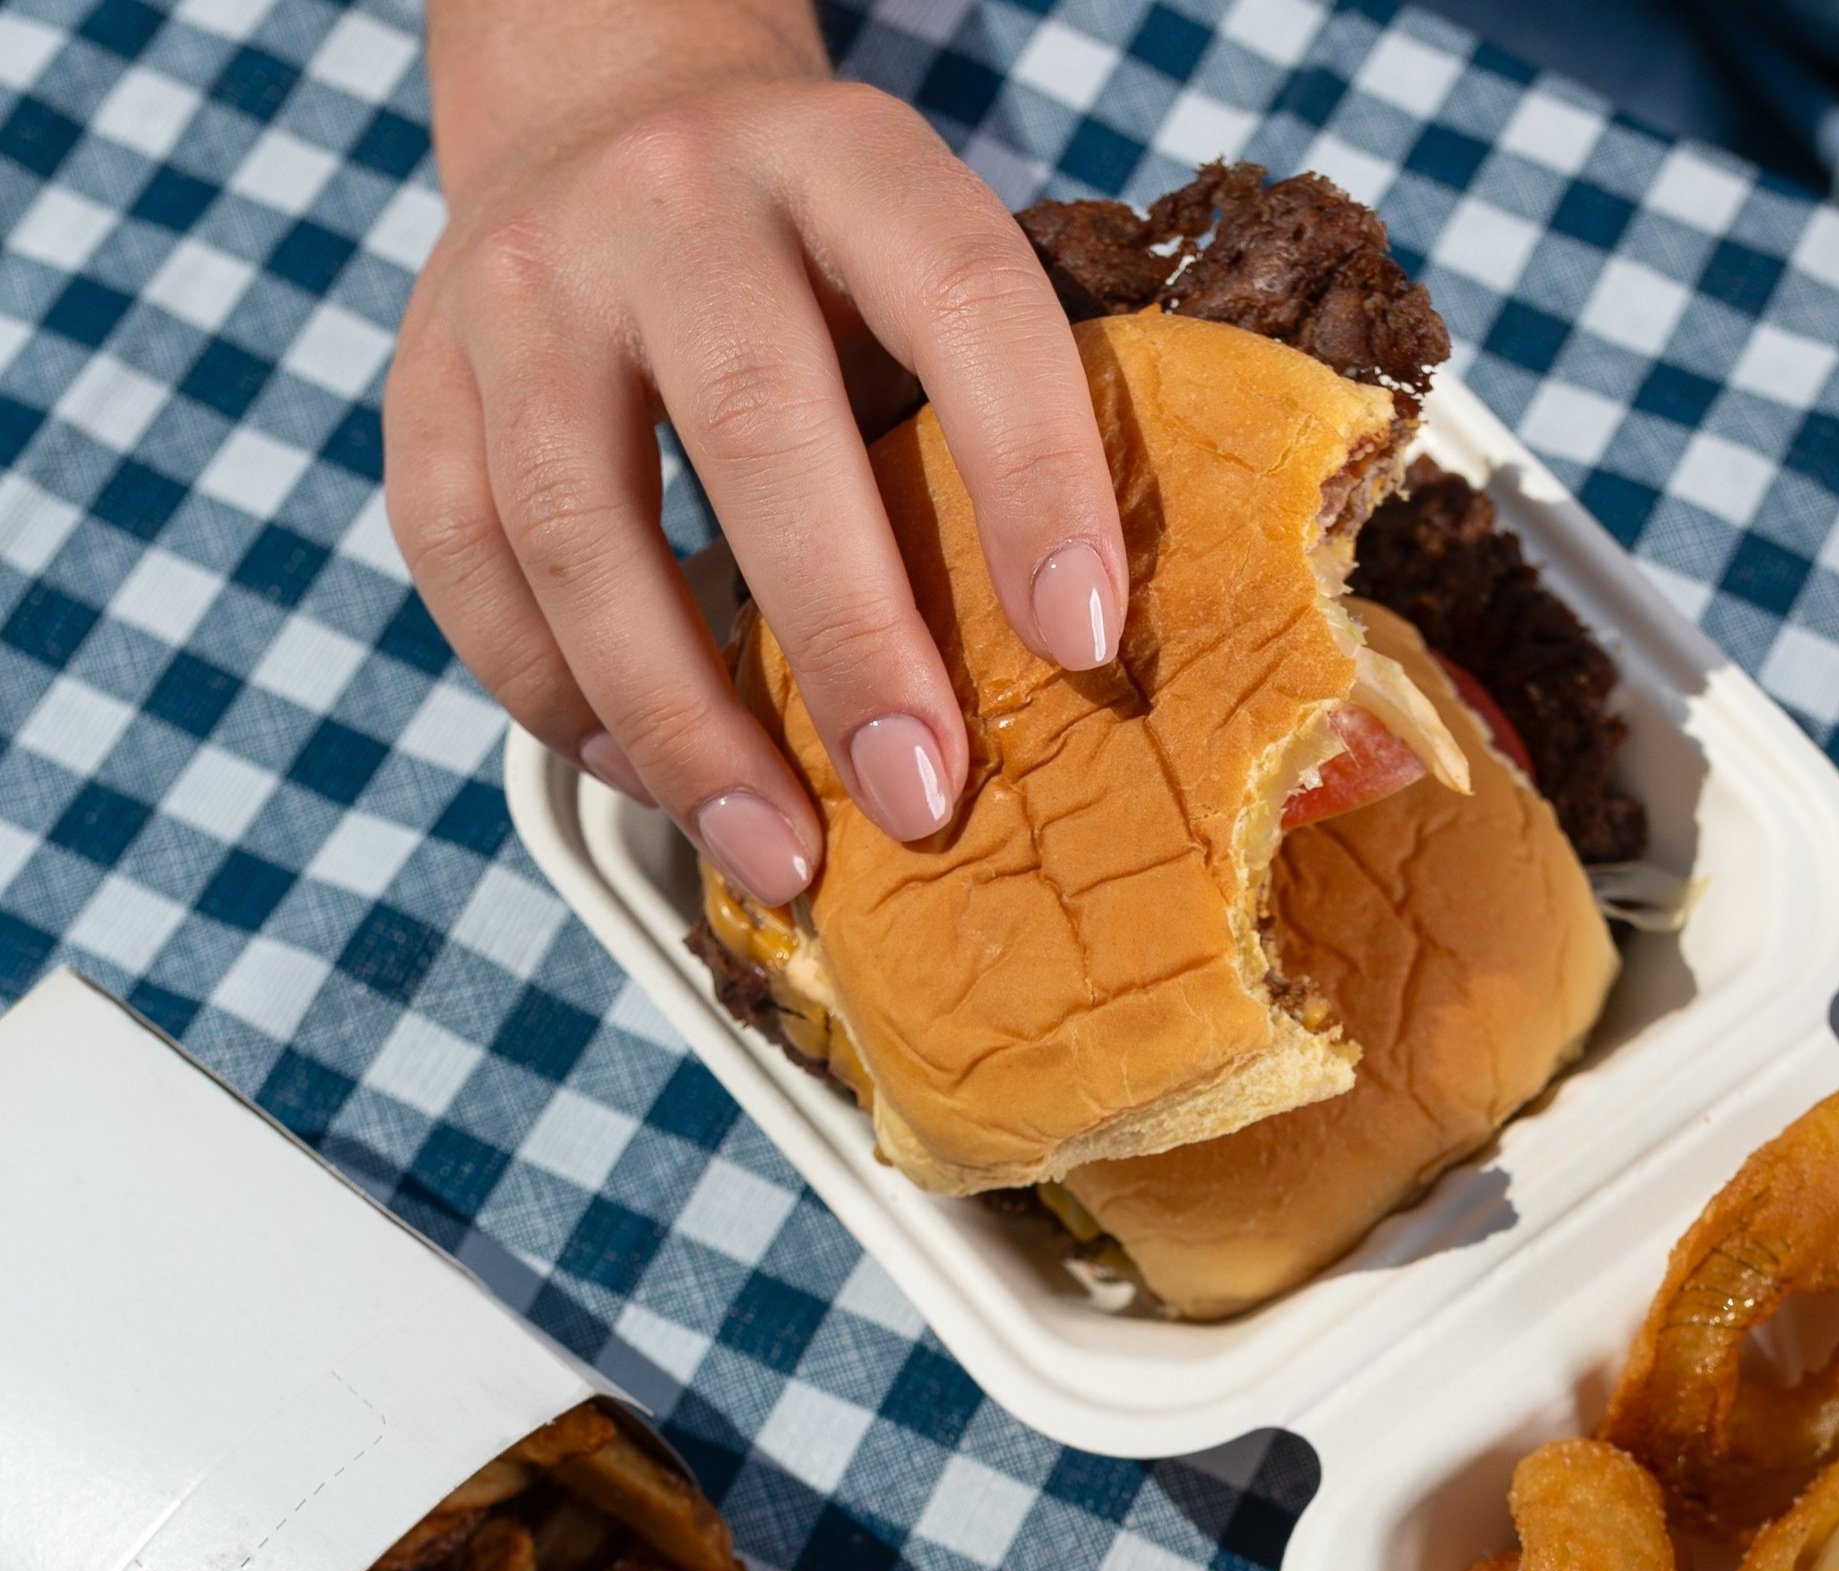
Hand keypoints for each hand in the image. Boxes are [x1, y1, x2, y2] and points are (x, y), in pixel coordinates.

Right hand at [391, 1, 1125, 889]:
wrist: (598, 113)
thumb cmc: (809, 255)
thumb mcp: (912, 263)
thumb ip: (979, 412)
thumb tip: (1069, 666)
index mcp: (841, 157)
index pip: (962, 298)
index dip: (1033, 473)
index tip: (1084, 644)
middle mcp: (668, 201)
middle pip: (755, 427)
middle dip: (847, 641)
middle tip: (922, 801)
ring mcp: (522, 287)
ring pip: (579, 528)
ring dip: (686, 725)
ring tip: (781, 855)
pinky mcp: (422, 379)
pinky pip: (467, 566)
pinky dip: (559, 702)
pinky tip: (655, 781)